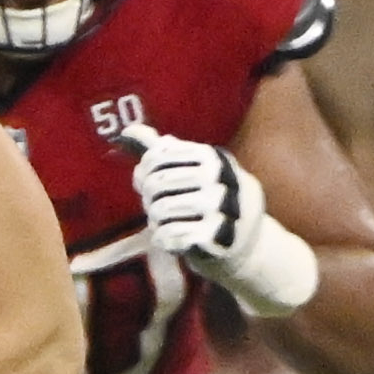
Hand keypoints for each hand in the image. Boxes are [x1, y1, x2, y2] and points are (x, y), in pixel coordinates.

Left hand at [122, 122, 265, 265]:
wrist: (246, 243)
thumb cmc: (210, 202)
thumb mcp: (192, 171)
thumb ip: (161, 152)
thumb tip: (127, 130)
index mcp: (212, 156)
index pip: (157, 157)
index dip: (144, 174)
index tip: (151, 184)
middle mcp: (219, 177)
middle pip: (155, 183)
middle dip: (149, 199)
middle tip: (158, 208)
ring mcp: (220, 206)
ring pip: (160, 210)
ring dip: (156, 221)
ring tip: (166, 224)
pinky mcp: (215, 236)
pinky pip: (169, 235)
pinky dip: (163, 239)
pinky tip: (172, 239)